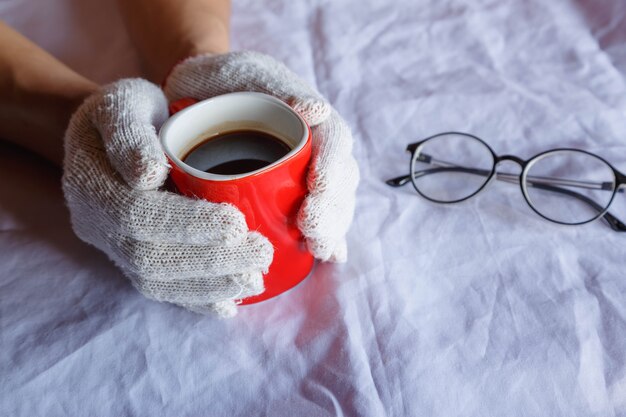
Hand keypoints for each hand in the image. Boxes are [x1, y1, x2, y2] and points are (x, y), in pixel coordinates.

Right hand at [63, 79, 272, 316]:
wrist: (109, 136)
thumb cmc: (127, 111)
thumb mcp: (123, 102)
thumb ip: (129, 133)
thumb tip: (148, 174)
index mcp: (92, 182)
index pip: (137, 214)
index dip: (186, 223)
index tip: (237, 224)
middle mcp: (98, 223)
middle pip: (151, 257)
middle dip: (211, 261)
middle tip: (262, 254)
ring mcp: (113, 246)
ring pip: (157, 282)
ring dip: (210, 285)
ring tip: (255, 280)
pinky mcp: (132, 259)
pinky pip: (161, 288)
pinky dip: (197, 298)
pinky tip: (230, 303)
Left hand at [165, 51, 359, 261]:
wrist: (198, 100)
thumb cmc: (224, 83)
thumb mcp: (249, 74)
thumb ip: (280, 88)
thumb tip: (317, 111)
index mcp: (312, 118)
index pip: (334, 143)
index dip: (332, 167)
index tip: (318, 188)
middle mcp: (317, 150)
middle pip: (340, 182)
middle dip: (332, 209)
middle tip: (313, 228)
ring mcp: (306, 177)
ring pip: (332, 205)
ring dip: (331, 229)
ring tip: (319, 248)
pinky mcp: (290, 198)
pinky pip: (313, 219)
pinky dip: (323, 239)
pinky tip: (327, 257)